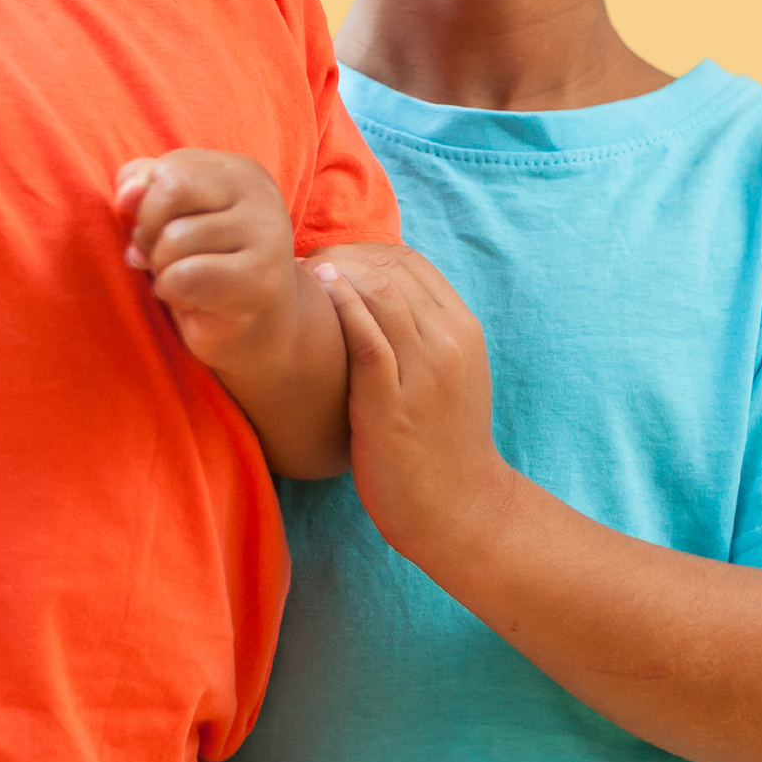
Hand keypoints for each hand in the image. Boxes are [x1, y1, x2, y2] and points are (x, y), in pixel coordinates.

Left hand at [117, 151, 300, 370]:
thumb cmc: (208, 267)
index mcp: (239, 171)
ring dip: (162, 269)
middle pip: (171, 189)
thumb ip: (147, 192)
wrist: (259, 330)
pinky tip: (193, 301)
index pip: (167, 168)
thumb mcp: (173, 220)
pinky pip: (184, 276)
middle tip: (162, 259)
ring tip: (185, 282)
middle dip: (150, 230)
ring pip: (175, 237)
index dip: (146, 206)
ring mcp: (266, 234)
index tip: (160, 234)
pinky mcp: (262, 279)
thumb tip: (127, 193)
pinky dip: (173, 292)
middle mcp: (260, 193)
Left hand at [317, 247, 508, 564]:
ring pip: (380, 292)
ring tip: (298, 281)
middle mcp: (450, 341)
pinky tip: (315, 294)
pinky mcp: (394, 404)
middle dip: (341, 256)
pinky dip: (340, 306)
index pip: (410, 261)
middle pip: (392, 268)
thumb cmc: (439, 442)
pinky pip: (367, 338)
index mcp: (463, 328)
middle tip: (301, 267)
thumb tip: (366, 296)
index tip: (326, 261)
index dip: (362, 250)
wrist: (460, 511)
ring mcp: (425, 372)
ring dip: (333, 274)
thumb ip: (417, 333)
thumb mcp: (444, 375)